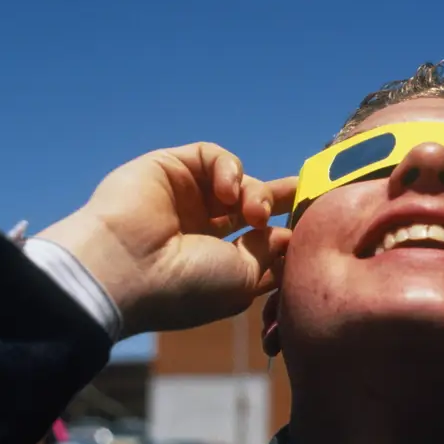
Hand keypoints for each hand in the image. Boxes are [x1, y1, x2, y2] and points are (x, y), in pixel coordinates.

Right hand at [36, 143, 296, 337]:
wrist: (125, 268)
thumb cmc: (185, 286)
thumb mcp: (243, 280)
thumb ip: (270, 254)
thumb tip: (288, 234)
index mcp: (217, 263)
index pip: (261, 239)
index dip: (288, 230)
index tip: (317, 224)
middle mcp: (201, 230)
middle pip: (253, 204)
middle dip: (282, 199)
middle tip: (305, 195)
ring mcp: (185, 198)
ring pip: (239, 182)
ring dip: (256, 194)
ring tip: (251, 212)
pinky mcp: (170, 167)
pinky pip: (213, 156)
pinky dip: (228, 169)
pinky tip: (225, 192)